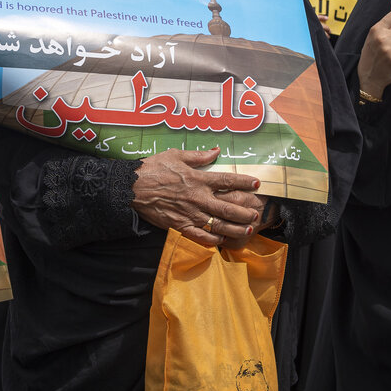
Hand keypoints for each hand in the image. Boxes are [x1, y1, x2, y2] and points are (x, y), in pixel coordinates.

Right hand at [131, 147, 262, 246]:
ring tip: (246, 230)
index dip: (244, 182)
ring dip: (234, 228)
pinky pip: (200, 236)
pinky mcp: (180, 225)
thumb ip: (199, 156)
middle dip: (245, 211)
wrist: (133, 187)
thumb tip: (216, 150)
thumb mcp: (176, 155)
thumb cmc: (154, 168)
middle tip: (256, 213)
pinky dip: (212, 239)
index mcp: (199, 179)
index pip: (227, 180)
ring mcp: (190, 214)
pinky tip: (221, 240)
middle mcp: (198, 198)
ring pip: (218, 224)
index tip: (257, 183)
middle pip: (228, 207)